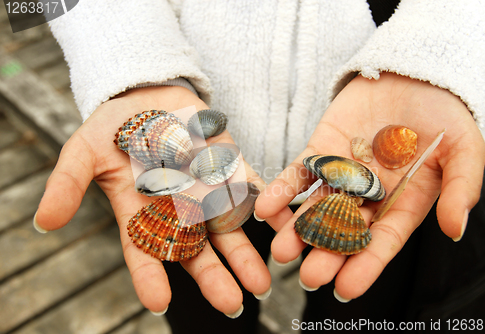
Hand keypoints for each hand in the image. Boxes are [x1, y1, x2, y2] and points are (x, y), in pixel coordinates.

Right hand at [35, 86, 271, 315]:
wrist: (147, 94)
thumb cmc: (113, 126)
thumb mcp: (84, 150)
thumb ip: (68, 183)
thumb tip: (43, 222)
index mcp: (142, 211)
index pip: (144, 250)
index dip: (149, 276)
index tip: (157, 302)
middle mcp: (177, 208)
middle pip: (196, 250)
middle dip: (213, 277)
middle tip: (232, 306)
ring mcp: (206, 189)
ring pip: (227, 229)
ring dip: (245, 255)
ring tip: (262, 284)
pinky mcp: (229, 167)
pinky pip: (249, 190)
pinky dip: (266, 207)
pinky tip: (281, 226)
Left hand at [255, 72, 484, 299]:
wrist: (415, 74)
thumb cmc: (445, 115)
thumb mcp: (462, 150)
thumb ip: (460, 189)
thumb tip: (455, 230)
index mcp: (402, 203)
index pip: (382, 241)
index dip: (366, 266)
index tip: (346, 290)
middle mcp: (368, 196)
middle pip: (345, 231)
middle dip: (327, 254)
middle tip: (309, 276)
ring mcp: (342, 174)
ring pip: (317, 207)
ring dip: (298, 229)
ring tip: (281, 251)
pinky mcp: (320, 151)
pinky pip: (298, 174)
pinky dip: (281, 191)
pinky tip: (265, 209)